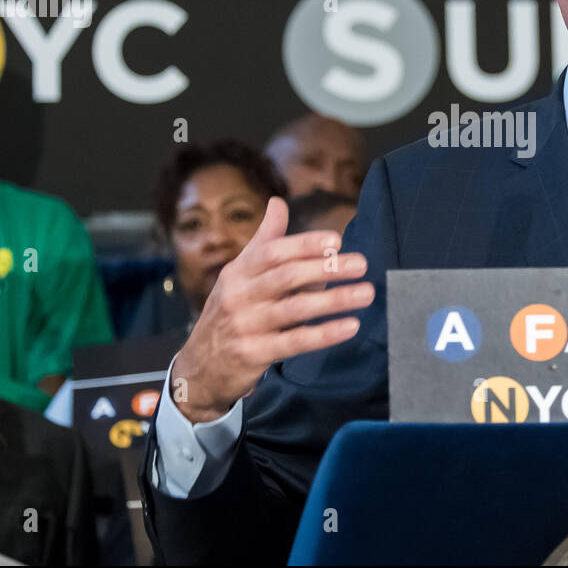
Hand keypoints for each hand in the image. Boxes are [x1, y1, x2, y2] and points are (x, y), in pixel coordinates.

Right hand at [170, 197, 373, 423]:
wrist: (201, 365)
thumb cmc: (231, 311)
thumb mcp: (240, 275)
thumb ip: (265, 241)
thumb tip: (277, 202)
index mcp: (238, 272)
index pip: (273, 252)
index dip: (305, 244)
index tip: (337, 240)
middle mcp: (239, 296)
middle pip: (286, 276)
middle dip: (326, 268)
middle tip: (361, 264)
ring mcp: (245, 326)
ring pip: (295, 308)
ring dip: (334, 300)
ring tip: (366, 293)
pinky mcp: (254, 354)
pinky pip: (295, 342)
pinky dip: (324, 334)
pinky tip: (350, 326)